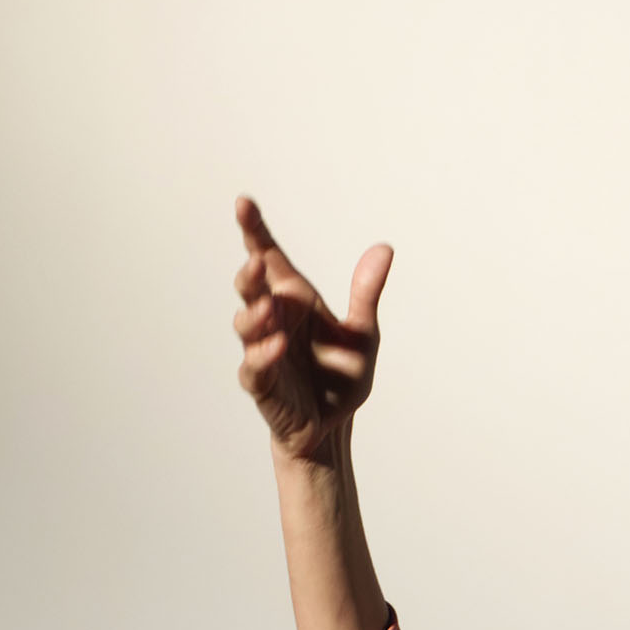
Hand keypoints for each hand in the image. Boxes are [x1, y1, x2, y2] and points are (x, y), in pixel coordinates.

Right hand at [233, 195, 391, 464]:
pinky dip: (264, 355)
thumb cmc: (339, 377)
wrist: (333, 426)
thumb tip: (385, 249)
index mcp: (294, 300)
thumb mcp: (362, 334)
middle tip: (255, 259)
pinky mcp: (263, 383)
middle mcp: (274, 320)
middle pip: (251, 287)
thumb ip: (366, 293)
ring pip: (246, 325)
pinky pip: (255, 367)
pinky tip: (278, 345)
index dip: (254, 231)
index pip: (269, 258)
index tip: (244, 203)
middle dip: (249, 272)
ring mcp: (264, 350)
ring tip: (268, 306)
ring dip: (254, 314)